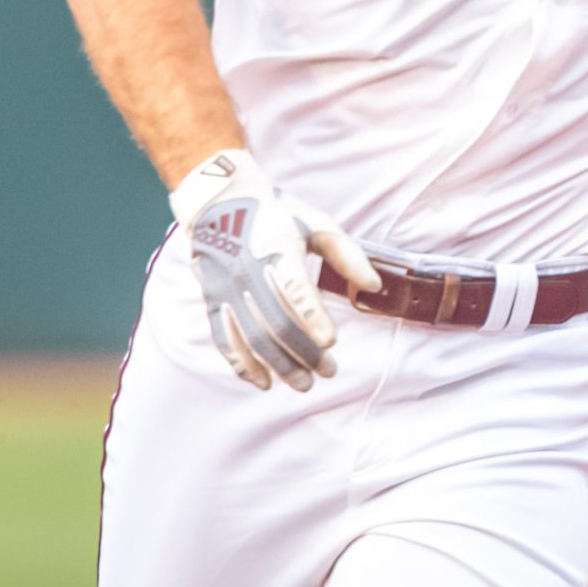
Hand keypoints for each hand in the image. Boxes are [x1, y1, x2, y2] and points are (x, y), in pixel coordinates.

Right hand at [170, 149, 379, 391]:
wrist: (218, 202)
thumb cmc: (276, 213)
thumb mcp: (315, 223)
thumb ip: (346, 254)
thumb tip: (374, 287)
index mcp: (277, 247)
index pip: (294, 288)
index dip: (312, 316)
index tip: (331, 342)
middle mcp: (248, 270)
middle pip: (277, 321)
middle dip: (304, 353)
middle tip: (329, 372)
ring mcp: (227, 287)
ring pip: (252, 336)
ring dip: (278, 365)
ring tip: (303, 384)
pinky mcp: (213, 299)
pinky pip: (224, 339)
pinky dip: (241, 364)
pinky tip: (262, 381)